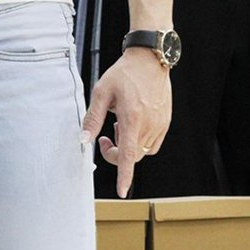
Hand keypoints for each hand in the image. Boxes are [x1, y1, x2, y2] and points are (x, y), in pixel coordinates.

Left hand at [80, 46, 171, 197]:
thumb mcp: (102, 92)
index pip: (128, 155)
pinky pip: (152, 144)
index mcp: (132, 118)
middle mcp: (149, 123)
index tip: (122, 191)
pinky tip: (134, 125)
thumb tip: (83, 141)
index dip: (124, 175)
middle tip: (106, 136)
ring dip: (128, 146)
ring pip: (142, 151)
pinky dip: (140, 142)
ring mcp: (160, 123)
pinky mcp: (165, 122)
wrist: (150, 58)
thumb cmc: (124, 73)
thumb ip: (92, 119)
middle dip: (116, 154)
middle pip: (132, 156)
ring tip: (121, 125)